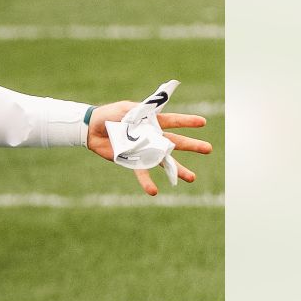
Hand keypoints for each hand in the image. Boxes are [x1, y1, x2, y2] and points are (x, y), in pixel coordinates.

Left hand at [86, 101, 212, 195]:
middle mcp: (152, 136)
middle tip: (208, 149)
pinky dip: (147, 182)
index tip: (202, 122)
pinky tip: (155, 191)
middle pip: (175, 141)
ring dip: (177, 169)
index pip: (172, 120)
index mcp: (151, 121)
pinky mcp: (133, 160)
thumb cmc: (108, 115)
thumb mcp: (124, 109)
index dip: (186, 121)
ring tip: (192, 178)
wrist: (91, 129)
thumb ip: (138, 112)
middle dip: (192, 145)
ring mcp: (144, 149)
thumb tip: (149, 114)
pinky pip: (142, 172)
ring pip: (164, 160)